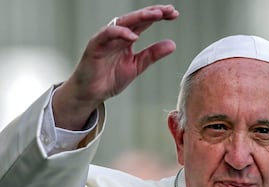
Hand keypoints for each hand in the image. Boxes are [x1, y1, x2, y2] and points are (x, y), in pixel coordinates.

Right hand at [53, 5, 178, 129]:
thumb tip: (172, 44)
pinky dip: (120, 33)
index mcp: (127, 38)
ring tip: (156, 15)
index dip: (159, 16)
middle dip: (153, 12)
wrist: (92, 93)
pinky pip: (107, 34)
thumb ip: (153, 54)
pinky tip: (134, 36)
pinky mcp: (95, 45)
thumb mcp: (137, 66)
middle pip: (136, 18)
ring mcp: (106, 39)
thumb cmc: (110, 78)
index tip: (175, 14)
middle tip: (170, 10)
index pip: (145, 22)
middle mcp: (117, 35)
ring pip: (123, 22)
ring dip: (140, 17)